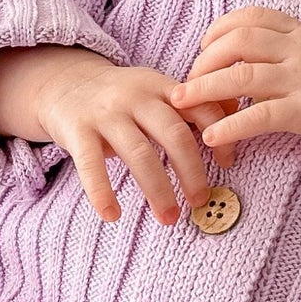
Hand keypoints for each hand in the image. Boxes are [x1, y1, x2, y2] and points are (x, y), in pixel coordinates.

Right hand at [34, 55, 235, 224]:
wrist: (64, 83)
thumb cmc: (121, 99)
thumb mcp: (156, 92)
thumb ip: (189, 108)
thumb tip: (236, 125)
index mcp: (162, 86)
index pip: (201, 108)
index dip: (219, 137)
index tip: (228, 164)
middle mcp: (136, 96)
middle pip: (174, 134)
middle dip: (193, 171)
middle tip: (201, 200)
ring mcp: (105, 113)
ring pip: (139, 153)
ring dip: (158, 190)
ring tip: (168, 218)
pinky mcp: (77, 129)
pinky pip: (91, 164)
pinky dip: (102, 191)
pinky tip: (112, 215)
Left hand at [169, 6, 300, 176]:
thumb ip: (286, 47)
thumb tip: (243, 54)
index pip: (249, 17)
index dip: (218, 31)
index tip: (203, 50)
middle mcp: (300, 48)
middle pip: (236, 42)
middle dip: (202, 62)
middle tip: (186, 84)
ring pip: (241, 75)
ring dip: (203, 89)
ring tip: (182, 105)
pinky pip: (260, 115)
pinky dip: (230, 125)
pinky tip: (212, 136)